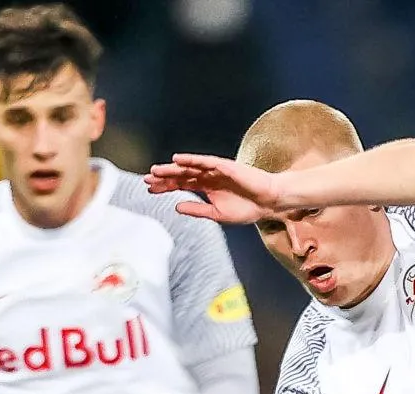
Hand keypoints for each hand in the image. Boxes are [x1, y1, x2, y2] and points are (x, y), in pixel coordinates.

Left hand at [144, 154, 290, 224]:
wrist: (268, 203)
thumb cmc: (247, 209)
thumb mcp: (217, 214)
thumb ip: (197, 209)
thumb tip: (176, 207)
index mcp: (207, 188)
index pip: (181, 185)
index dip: (166, 187)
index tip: (150, 189)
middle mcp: (208, 176)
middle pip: (181, 174)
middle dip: (164, 177)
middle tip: (146, 179)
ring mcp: (215, 170)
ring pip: (189, 167)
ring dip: (172, 167)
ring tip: (156, 170)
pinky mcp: (224, 166)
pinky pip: (204, 161)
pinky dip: (191, 159)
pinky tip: (178, 159)